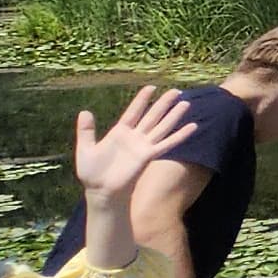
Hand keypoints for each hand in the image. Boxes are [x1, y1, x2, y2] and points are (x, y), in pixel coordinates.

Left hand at [74, 86, 203, 208]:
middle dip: (163, 103)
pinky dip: (180, 136)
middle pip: (152, 116)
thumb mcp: (85, 148)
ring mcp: (143, 146)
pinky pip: (167, 144)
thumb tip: (85, 111)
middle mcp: (135, 136)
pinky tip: (192, 127)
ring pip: (162, 126)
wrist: (101, 190)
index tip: (151, 87)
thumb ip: (86, 131)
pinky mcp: (149, 156)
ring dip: (174, 115)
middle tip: (176, 91)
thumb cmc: (92, 172)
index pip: (134, 111)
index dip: (142, 99)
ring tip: (186, 103)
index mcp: (120, 132)